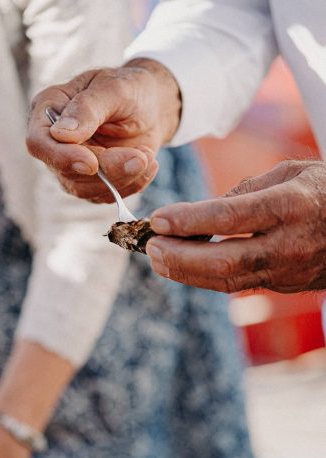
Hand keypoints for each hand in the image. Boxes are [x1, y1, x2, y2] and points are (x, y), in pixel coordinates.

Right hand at [26, 59, 180, 201]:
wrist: (152, 107)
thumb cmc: (129, 89)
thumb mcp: (114, 88)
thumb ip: (87, 108)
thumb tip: (61, 134)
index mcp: (49, 111)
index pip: (39, 143)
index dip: (61, 157)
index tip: (91, 163)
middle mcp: (55, 143)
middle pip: (67, 172)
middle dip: (108, 169)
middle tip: (141, 157)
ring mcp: (71, 167)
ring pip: (87, 189)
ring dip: (123, 177)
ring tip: (147, 155)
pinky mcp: (92, 184)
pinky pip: (108, 195)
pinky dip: (132, 184)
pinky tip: (148, 164)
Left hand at [146, 160, 325, 292]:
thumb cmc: (325, 191)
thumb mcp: (294, 171)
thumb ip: (248, 188)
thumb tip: (206, 210)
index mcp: (291, 205)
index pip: (230, 217)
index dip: (189, 221)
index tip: (157, 219)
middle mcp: (287, 243)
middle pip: (224, 261)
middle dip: (180, 257)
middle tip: (150, 248)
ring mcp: (285, 270)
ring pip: (226, 280)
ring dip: (186, 272)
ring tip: (157, 258)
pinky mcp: (281, 285)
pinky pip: (236, 282)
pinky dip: (204, 276)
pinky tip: (183, 265)